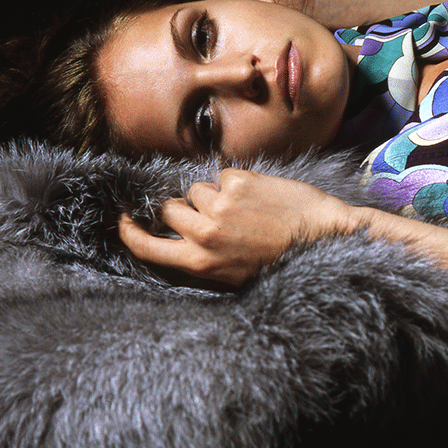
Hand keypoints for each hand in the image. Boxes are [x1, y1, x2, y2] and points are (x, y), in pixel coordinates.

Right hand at [118, 168, 357, 287]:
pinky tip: (261, 197)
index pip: (146, 247)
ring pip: (198, 189)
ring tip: (247, 210)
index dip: (130, 232)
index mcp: (200, 262)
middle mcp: (205, 234)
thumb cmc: (281, 257)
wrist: (323, 234)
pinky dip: (238, 182)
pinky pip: (223, 175)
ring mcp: (220, 206)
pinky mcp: (238, 182)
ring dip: (215, 195)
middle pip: (170, 209)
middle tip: (215, 214)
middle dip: (186, 207)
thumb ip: (202, 255)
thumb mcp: (233, 272)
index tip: (124, 220)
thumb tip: (176, 233)